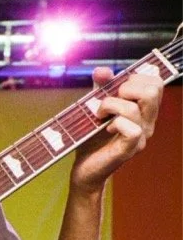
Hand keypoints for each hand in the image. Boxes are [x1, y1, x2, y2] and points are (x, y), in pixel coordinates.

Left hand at [70, 66, 162, 194]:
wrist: (84, 169)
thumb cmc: (91, 139)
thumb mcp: (95, 107)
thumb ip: (101, 88)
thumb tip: (102, 70)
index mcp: (144, 110)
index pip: (156, 83)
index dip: (135, 77)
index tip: (116, 88)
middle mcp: (148, 122)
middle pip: (153, 90)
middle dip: (127, 87)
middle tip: (109, 100)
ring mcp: (141, 137)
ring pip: (136, 108)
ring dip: (110, 105)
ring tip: (99, 115)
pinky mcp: (130, 149)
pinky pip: (132, 129)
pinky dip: (115, 123)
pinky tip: (106, 128)